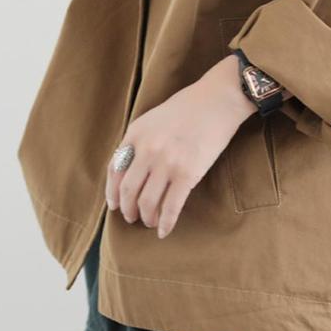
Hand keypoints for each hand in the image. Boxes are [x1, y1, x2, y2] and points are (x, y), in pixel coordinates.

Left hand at [105, 55, 255, 237]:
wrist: (218, 100)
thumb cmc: (188, 107)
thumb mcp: (153, 118)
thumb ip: (140, 140)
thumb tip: (132, 168)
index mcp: (135, 134)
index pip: (114, 170)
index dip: (112, 192)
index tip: (114, 204)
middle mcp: (147, 150)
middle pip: (128, 190)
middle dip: (128, 209)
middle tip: (131, 217)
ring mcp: (167, 163)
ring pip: (147, 202)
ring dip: (146, 217)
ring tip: (149, 222)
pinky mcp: (188, 174)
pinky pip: (171, 207)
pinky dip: (166, 223)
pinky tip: (164, 230)